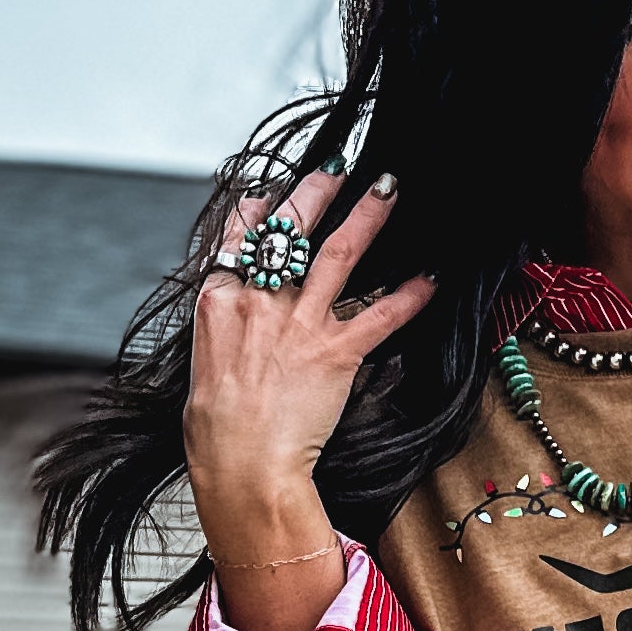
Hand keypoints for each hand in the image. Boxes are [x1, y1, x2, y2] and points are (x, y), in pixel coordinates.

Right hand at [185, 175, 434, 630]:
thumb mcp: (202, 358)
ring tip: (388, 190)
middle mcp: (260, 302)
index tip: (275, 191)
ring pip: (338, 255)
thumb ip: (221, 316)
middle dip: (318, 191)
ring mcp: (299, 325)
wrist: (239, 465)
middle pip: (292, 230)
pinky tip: (429, 279)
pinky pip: (379, 317)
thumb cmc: (216, 425)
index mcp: (221, 301)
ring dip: (368, 217)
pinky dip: (408, 296)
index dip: (262, 210)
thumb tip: (230, 293)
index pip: (241, 237)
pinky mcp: (335, 354)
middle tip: (341, 166)